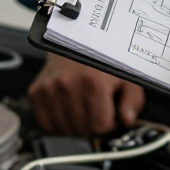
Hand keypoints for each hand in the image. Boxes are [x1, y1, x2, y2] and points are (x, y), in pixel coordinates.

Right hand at [28, 54, 145, 135]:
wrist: (76, 39)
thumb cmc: (103, 58)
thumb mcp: (127, 76)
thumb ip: (132, 101)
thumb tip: (127, 121)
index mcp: (93, 82)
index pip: (100, 126)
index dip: (109, 124)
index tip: (111, 114)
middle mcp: (68, 85)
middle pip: (82, 130)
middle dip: (94, 126)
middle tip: (98, 111)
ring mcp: (49, 89)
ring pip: (64, 130)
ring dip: (76, 127)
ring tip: (84, 110)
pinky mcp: (36, 92)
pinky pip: (46, 124)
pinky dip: (58, 124)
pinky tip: (69, 112)